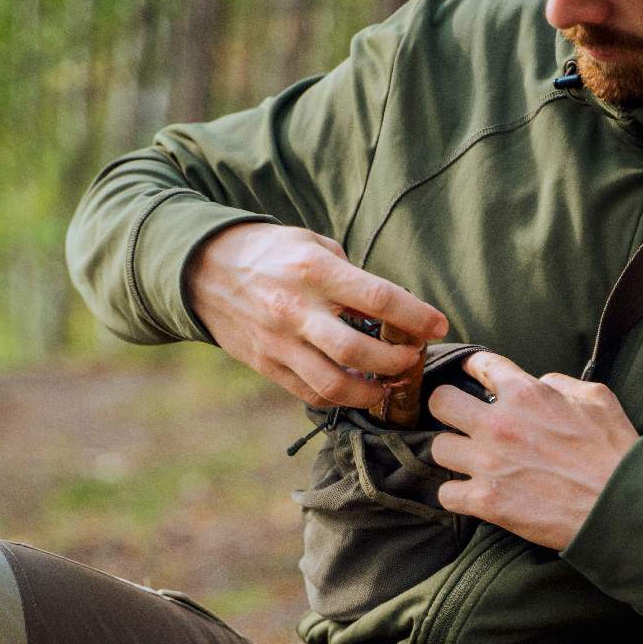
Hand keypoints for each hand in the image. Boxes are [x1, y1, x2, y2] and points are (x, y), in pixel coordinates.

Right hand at [186, 223, 447, 408]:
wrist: (204, 269)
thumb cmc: (271, 253)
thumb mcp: (313, 245)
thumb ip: (351, 277)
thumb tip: (391, 310)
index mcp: (314, 272)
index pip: (378, 299)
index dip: (416, 317)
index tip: (438, 325)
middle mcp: (296, 311)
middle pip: (360, 352)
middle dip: (398, 362)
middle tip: (413, 357)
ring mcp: (279, 344)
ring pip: (336, 385)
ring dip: (373, 392)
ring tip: (391, 383)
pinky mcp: (268, 366)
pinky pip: (312, 394)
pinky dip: (342, 398)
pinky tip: (358, 389)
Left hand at [428, 352, 639, 549]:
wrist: (620, 505)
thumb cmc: (614, 452)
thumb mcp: (596, 398)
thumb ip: (560, 383)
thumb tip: (539, 383)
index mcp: (525, 393)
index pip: (480, 364)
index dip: (473, 368)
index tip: (471, 376)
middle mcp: (499, 424)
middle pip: (440, 402)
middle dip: (448, 408)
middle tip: (460, 420)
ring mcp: (489, 463)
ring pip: (438, 448)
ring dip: (453, 454)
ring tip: (468, 461)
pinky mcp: (487, 501)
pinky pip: (446, 494)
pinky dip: (456, 496)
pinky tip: (471, 494)